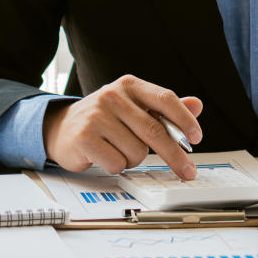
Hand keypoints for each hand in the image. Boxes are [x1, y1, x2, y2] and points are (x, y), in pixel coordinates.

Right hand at [43, 75, 202, 177]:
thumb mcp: (134, 108)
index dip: (185, 120)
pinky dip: (116, 166)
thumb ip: (164, 109)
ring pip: (137, 152)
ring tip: (119, 149)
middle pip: (155, 130)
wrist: (61, 128)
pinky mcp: (84, 138)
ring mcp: (97, 116)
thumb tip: (197, 105)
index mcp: (129, 85)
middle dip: (175, 155)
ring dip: (133, 159)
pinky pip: (117, 163)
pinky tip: (105, 155)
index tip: (196, 138)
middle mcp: (112, 96)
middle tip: (187, 171)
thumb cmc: (104, 119)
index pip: (165, 99)